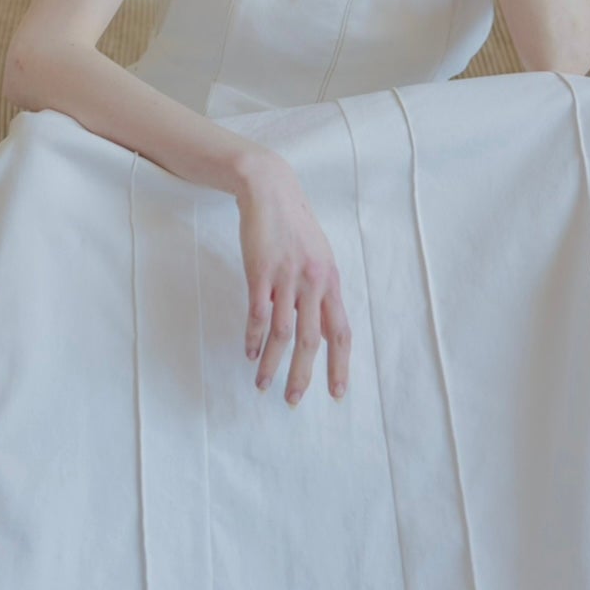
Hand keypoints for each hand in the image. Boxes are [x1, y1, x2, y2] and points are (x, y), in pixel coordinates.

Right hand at [234, 154, 349, 405]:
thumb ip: (322, 292)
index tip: (337, 393)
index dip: (340, 365)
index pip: (341, 332)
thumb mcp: (318, 257)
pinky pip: (258, 313)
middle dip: (303, 375)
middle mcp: (313, 283)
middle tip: (294, 400)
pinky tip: (248, 353)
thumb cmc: (294, 225)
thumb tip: (324, 328)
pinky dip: (253, 337)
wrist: (270, 189)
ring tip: (262, 384)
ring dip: (272, 363)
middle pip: (312, 341)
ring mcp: (286, 278)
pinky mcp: (260, 272)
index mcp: (330, 281)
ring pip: (283, 333)